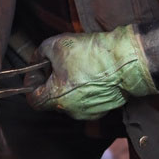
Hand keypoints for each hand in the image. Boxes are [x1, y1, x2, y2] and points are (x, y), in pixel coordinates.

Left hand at [28, 26, 157, 119]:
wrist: (126, 61)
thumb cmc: (90, 54)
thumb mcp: (56, 45)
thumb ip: (39, 54)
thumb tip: (37, 59)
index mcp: (56, 99)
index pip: (32, 99)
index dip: (32, 82)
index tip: (39, 69)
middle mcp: (70, 111)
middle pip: (52, 99)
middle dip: (51, 82)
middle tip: (58, 64)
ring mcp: (88, 113)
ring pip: (69, 101)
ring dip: (68, 86)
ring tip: (78, 67)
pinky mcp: (103, 110)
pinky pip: (86, 101)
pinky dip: (85, 90)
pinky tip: (92, 74)